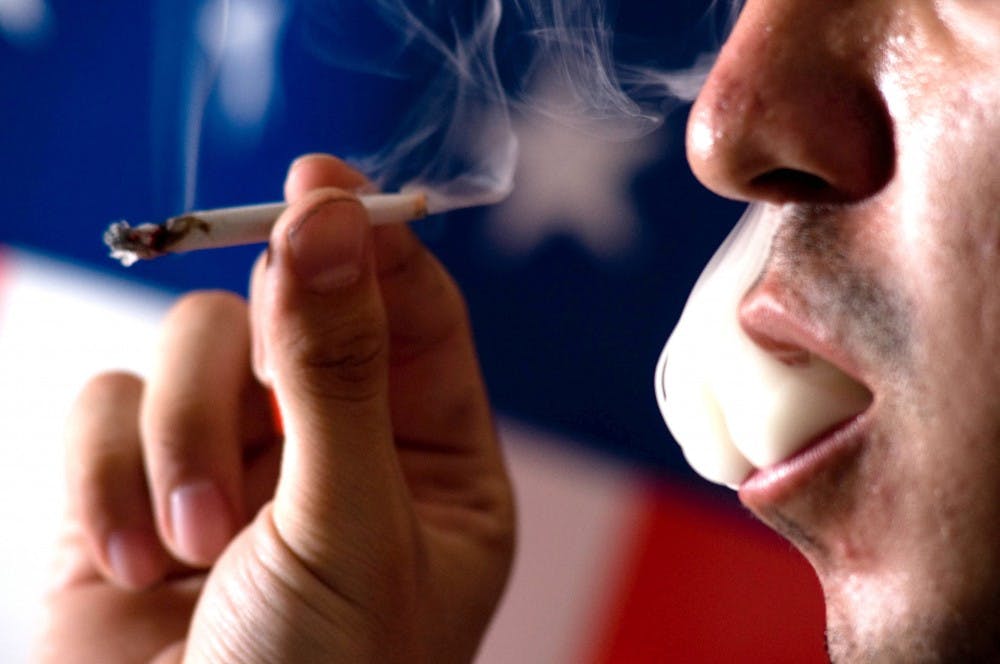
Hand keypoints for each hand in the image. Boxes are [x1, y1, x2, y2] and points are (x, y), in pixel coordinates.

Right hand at [42, 155, 514, 662]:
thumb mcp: (348, 523)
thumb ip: (340, 367)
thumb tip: (328, 212)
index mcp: (429, 463)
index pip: (416, 313)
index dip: (370, 240)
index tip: (322, 182)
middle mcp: (333, 448)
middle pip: (297, 307)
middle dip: (264, 335)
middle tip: (251, 352)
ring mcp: (228, 463)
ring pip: (193, 347)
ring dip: (184, 433)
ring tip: (199, 542)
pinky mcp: (126, 484)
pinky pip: (104, 403)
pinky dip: (108, 472)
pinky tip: (134, 563)